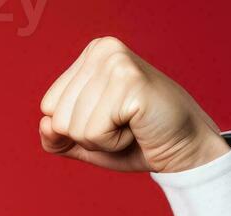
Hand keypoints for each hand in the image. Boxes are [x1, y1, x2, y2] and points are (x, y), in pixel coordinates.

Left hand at [38, 37, 229, 173]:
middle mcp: (102, 49)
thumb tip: (45, 124)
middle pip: (57, 116)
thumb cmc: (137, 142)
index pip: (48, 106)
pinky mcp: (129, 82)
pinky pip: (92, 132)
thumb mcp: (85, 142)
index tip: (112, 118)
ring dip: (102, 139)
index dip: (76, 127)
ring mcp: (116, 62)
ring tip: (131, 125)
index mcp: (91, 55)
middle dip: (88, 134)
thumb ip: (55, 137)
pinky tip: (137, 127)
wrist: (184, 151)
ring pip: (71, 127)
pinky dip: (113, 142)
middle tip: (124, 124)